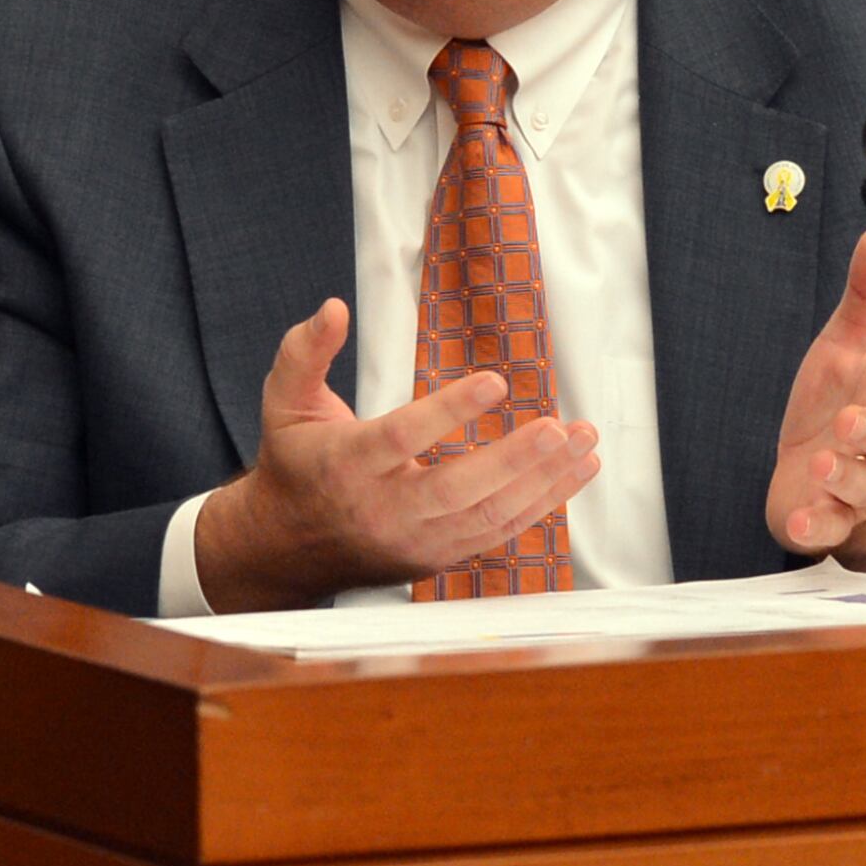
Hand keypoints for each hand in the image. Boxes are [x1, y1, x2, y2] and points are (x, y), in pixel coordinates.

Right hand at [187, 298, 602, 611]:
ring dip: (543, 482)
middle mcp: (383, 509)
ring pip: (488, 517)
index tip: (494, 382)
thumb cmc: (295, 463)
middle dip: (512, 460)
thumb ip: (305, 352)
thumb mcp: (284, 401)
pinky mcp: (439, 556)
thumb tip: (334, 308)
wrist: (288, 545)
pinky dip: (542, 504)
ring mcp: (415, 539)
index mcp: (345, 465)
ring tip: (582, 443)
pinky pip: (499, 534)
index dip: (449, 412)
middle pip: (456, 490)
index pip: (400, 439)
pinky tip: (573, 473)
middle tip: (556, 427)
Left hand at [764, 227, 865, 567]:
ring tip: (821, 463)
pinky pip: (830, 526)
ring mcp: (859, 481)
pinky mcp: (830, 515)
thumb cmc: (849, 399)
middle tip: (850, 421)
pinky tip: (800, 523)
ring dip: (843, 475)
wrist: (833, 473)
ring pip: (862, 483)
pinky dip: (816, 527)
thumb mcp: (853, 342)